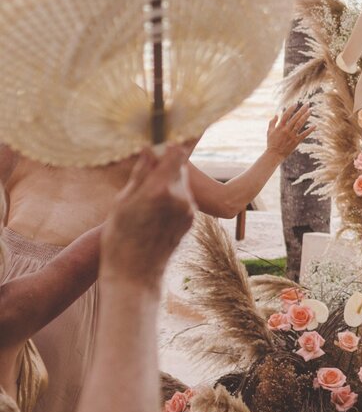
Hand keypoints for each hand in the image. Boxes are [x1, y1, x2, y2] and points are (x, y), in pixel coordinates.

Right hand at [101, 146, 195, 284]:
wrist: (136, 273)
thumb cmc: (119, 237)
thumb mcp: (122, 202)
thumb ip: (140, 174)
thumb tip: (148, 149)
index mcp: (160, 189)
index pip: (176, 153)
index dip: (171, 143)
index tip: (163, 138)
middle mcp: (180, 197)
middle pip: (179, 168)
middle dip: (166, 164)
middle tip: (148, 167)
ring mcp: (188, 209)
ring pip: (181, 183)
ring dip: (168, 181)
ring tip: (146, 197)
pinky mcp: (191, 219)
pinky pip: (183, 198)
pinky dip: (172, 196)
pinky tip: (154, 210)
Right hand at [266, 103, 314, 157]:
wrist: (274, 154)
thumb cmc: (271, 143)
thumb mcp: (269, 131)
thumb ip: (272, 122)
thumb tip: (276, 114)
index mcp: (280, 127)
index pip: (286, 115)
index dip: (291, 109)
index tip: (296, 103)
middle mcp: (286, 130)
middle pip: (295, 118)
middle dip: (301, 110)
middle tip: (307, 104)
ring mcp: (292, 135)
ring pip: (300, 124)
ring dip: (306, 116)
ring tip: (310, 110)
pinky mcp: (296, 141)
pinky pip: (304, 134)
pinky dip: (310, 130)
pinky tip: (315, 125)